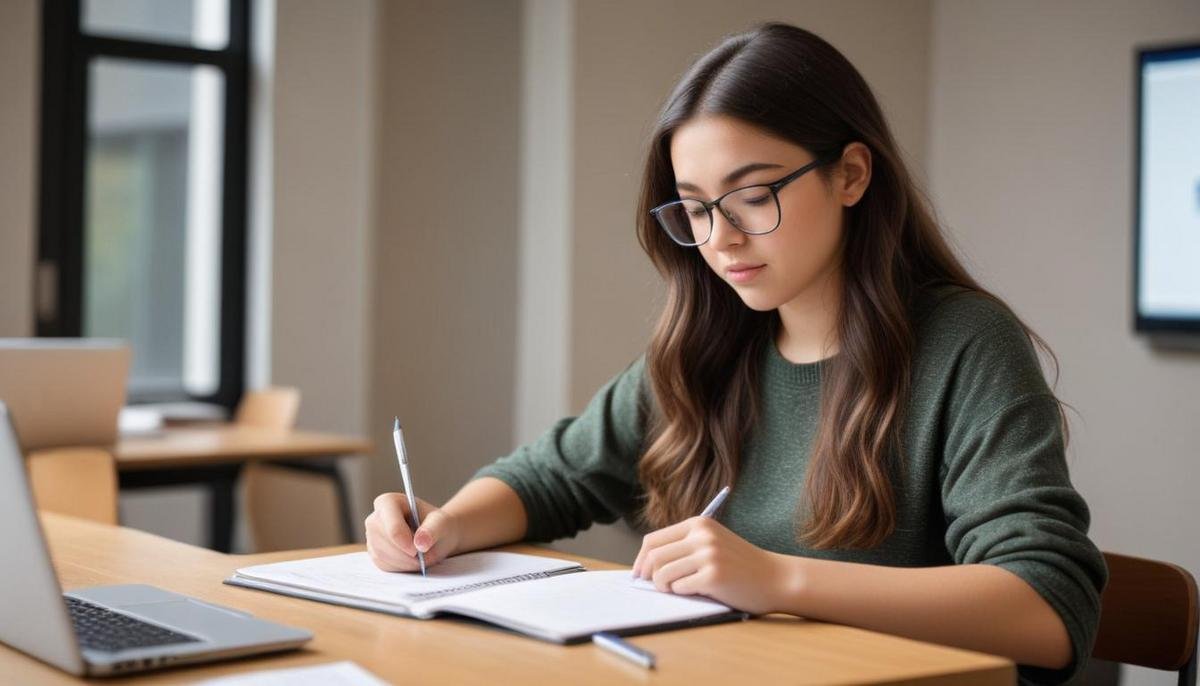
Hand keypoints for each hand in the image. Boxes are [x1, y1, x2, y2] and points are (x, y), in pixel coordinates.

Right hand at [365, 493, 461, 571]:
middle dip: (405, 555)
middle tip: (423, 558)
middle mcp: (375, 518)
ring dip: (404, 563)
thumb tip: (421, 543)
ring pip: (382, 555)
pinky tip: (411, 561)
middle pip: (384, 542)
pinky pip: (383, 565)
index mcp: (388, 502)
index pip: (391, 526)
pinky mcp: (374, 553)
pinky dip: (400, 567)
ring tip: (420, 559)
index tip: (418, 550)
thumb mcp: (441, 523)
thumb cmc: (437, 525)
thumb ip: (433, 530)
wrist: (437, 535)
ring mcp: (372, 537)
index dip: (404, 541)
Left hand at [630, 516, 789, 614]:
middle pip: (654, 557)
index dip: (641, 560)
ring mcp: (708, 555)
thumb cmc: (740, 565)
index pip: (653, 540)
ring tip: (680, 589)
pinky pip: (680, 588)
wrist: (776, 578)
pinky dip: (683, 594)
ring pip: (662, 574)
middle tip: (658, 587)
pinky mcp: (714, 576)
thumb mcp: (712, 543)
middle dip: (650, 576)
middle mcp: (702, 536)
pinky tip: (699, 591)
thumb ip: (683, 547)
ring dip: (666, 587)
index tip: (640, 575)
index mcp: (698, 524)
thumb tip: (644, 566)